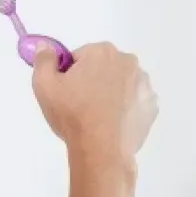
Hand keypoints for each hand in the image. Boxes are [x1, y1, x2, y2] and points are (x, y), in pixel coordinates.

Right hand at [33, 41, 157, 162]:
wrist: (102, 149)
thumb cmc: (73, 115)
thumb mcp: (45, 85)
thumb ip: (44, 60)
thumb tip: (45, 46)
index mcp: (103, 51)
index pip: (80, 57)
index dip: (69, 74)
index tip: (66, 92)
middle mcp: (129, 62)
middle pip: (103, 68)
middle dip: (92, 81)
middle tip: (80, 105)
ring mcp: (144, 85)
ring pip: (121, 84)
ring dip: (111, 94)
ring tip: (97, 116)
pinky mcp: (152, 106)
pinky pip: (134, 102)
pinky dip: (126, 109)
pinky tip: (113, 123)